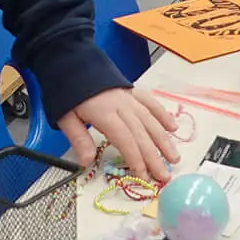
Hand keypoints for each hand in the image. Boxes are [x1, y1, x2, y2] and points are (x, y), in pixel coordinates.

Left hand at [59, 85, 181, 182]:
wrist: (71, 63)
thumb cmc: (67, 92)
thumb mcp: (65, 117)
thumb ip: (79, 139)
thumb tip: (87, 162)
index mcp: (105, 113)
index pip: (125, 139)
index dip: (136, 159)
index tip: (144, 177)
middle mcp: (122, 106)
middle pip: (141, 134)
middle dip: (154, 157)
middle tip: (164, 176)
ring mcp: (129, 98)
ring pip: (151, 120)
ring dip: (163, 140)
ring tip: (174, 157)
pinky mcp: (132, 92)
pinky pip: (151, 103)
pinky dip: (163, 115)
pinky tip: (172, 127)